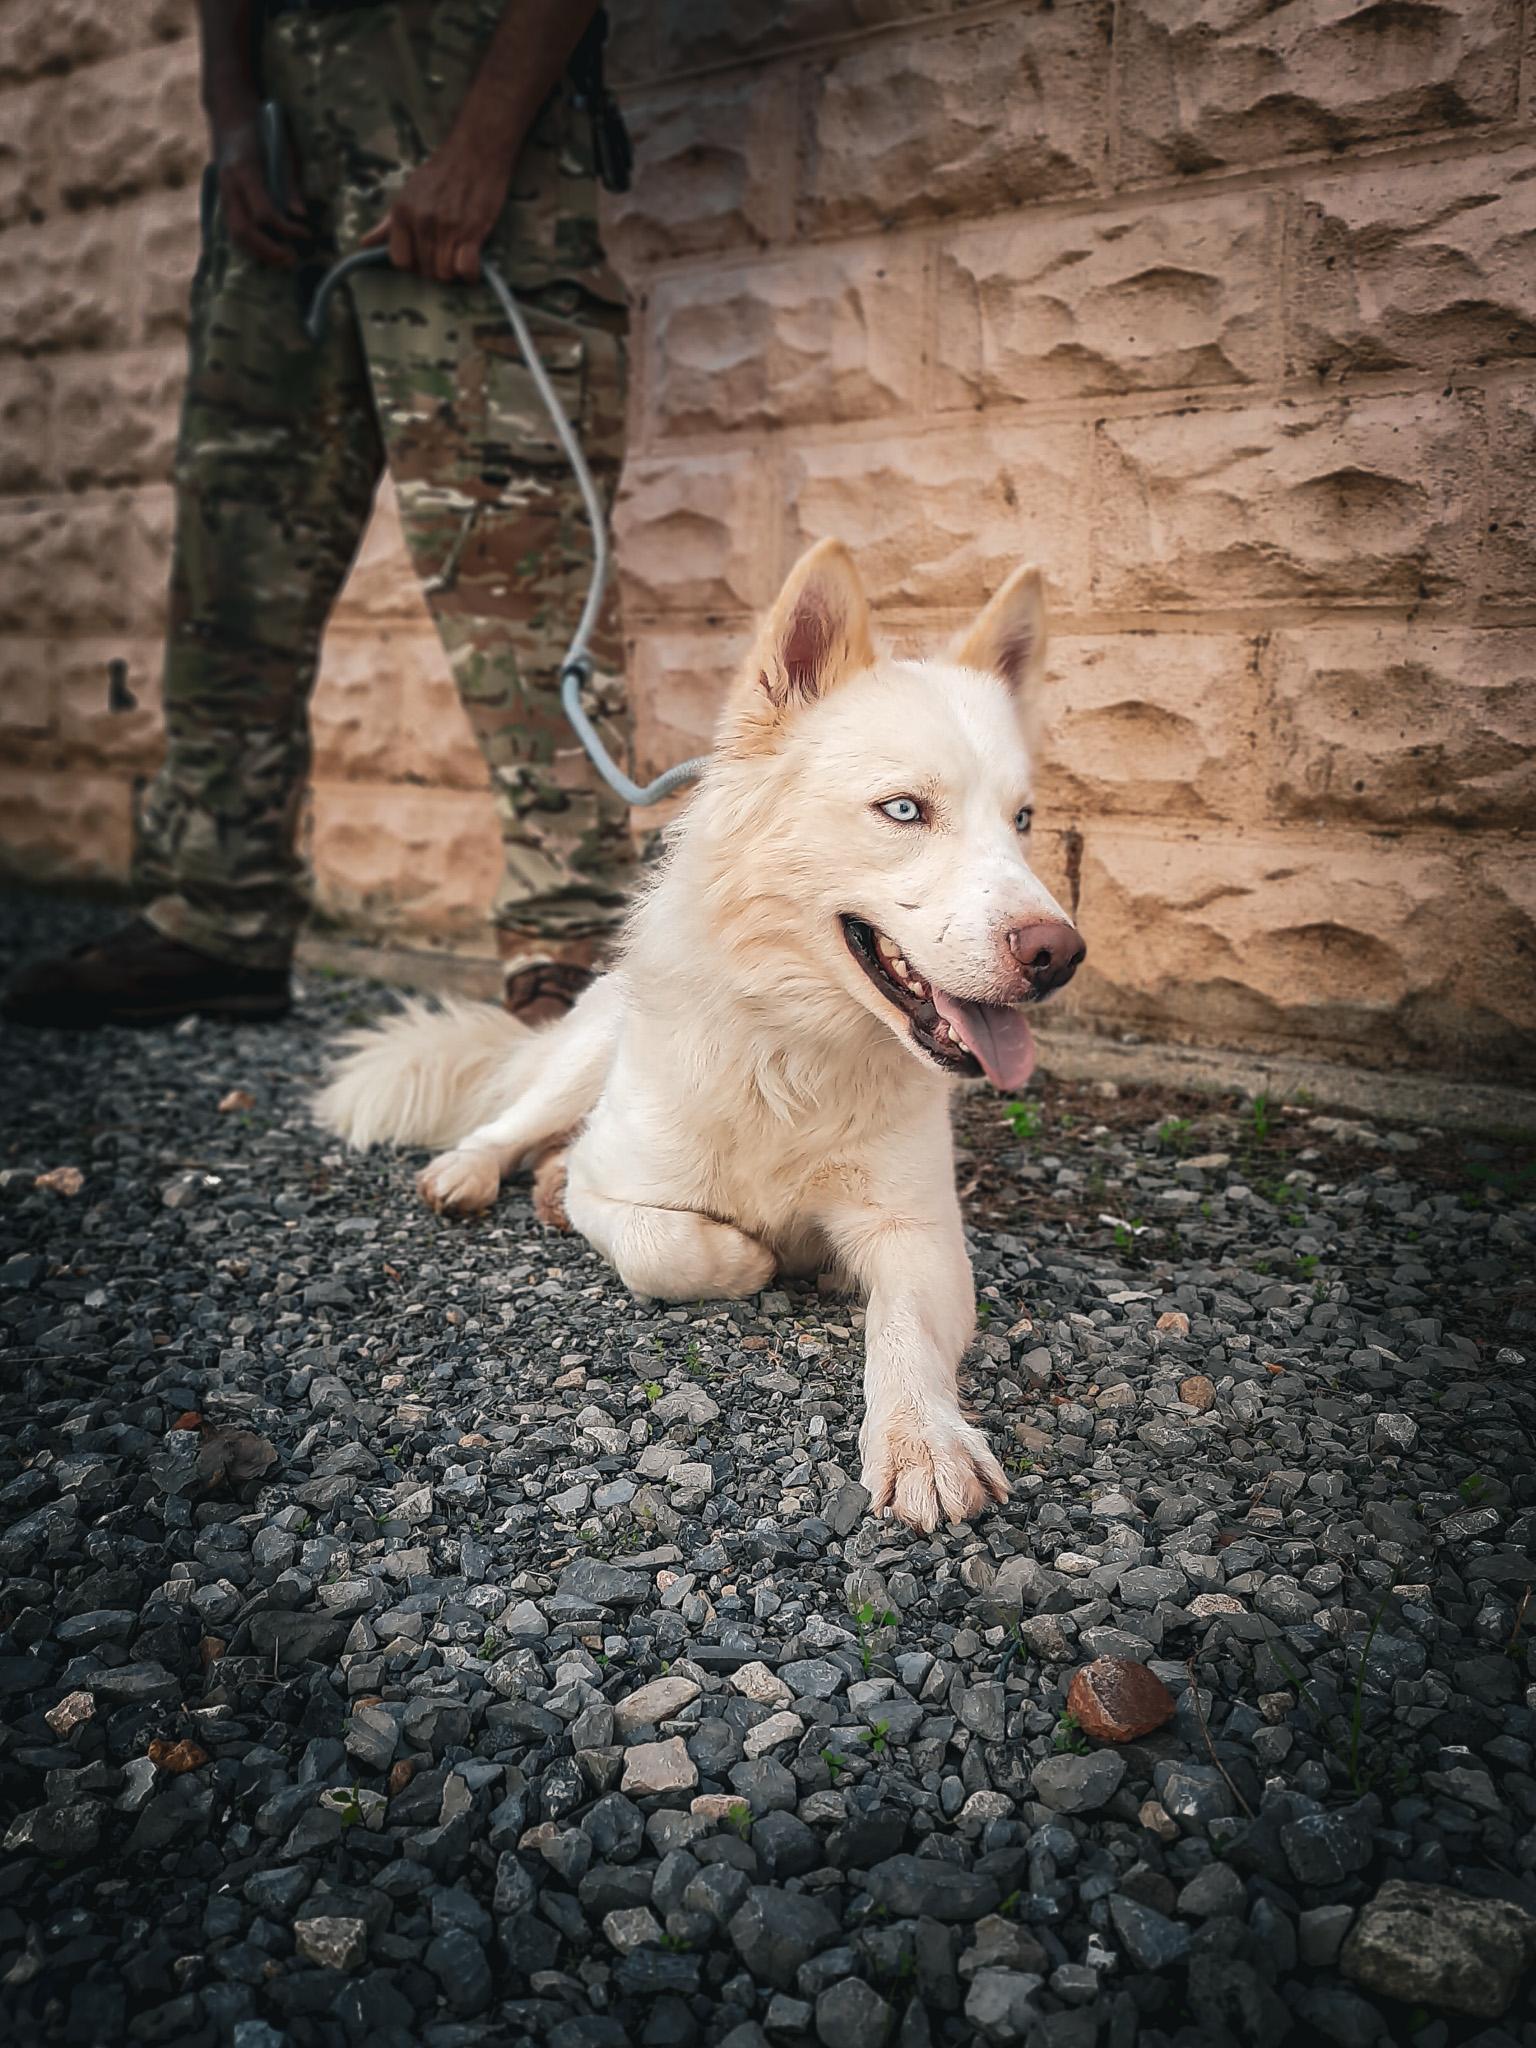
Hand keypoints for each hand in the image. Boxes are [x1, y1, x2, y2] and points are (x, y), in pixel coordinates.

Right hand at [215, 122, 309, 268]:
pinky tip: (268, 250)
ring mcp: (223, 192)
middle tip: (293, 260)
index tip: (307, 234)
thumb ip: (290, 183)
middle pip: (244, 231)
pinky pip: (233, 229)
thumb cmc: (261, 126)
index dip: (286, 230)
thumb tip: (301, 215)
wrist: (229, 113)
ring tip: (283, 260)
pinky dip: (250, 244)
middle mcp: (229, 184)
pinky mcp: (224, 198)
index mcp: (245, 170)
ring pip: (234, 234)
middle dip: (269, 251)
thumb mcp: (283, 148)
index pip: (264, 213)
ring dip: (258, 253)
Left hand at [360, 140, 510, 281]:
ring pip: (444, 273)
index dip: (412, 264)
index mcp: (403, 212)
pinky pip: (466, 269)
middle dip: (434, 269)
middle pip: (424, 270)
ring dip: (452, 273)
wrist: (475, 152)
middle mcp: (422, 221)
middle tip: (444, 256)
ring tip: (458, 258)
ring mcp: (447, 228)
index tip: (422, 259)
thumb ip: (389, 223)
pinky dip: (470, 274)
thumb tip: (365, 243)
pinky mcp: (472, 232)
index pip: (400, 260)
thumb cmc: (441, 172)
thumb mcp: (409, 192)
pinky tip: (472, 264)